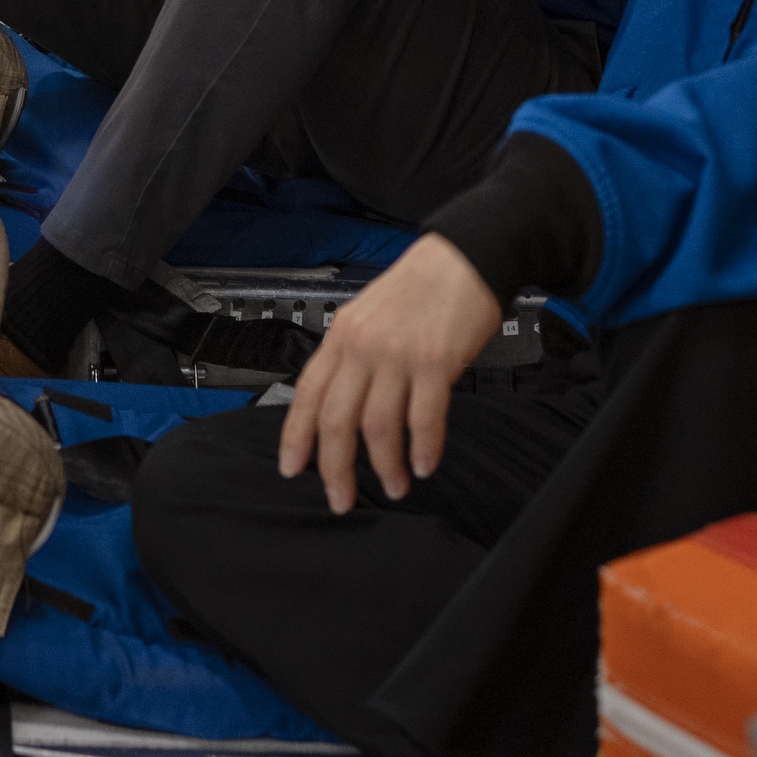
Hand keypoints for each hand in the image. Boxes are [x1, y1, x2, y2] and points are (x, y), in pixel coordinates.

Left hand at [278, 234, 503, 512]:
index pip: (307, 394)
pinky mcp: (436, 360)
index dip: (296, 437)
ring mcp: (398, 354)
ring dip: (384, 466)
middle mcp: (363, 346)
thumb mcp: (367, 316)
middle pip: (336, 420)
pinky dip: (424, 448)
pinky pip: (425, 417)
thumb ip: (353, 357)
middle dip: (335, 468)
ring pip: (378, 426)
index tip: (292, 469)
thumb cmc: (419, 287)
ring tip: (393, 486)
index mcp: (341, 336)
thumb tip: (340, 405)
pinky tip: (423, 464)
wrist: (464, 257)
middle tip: (340, 499)